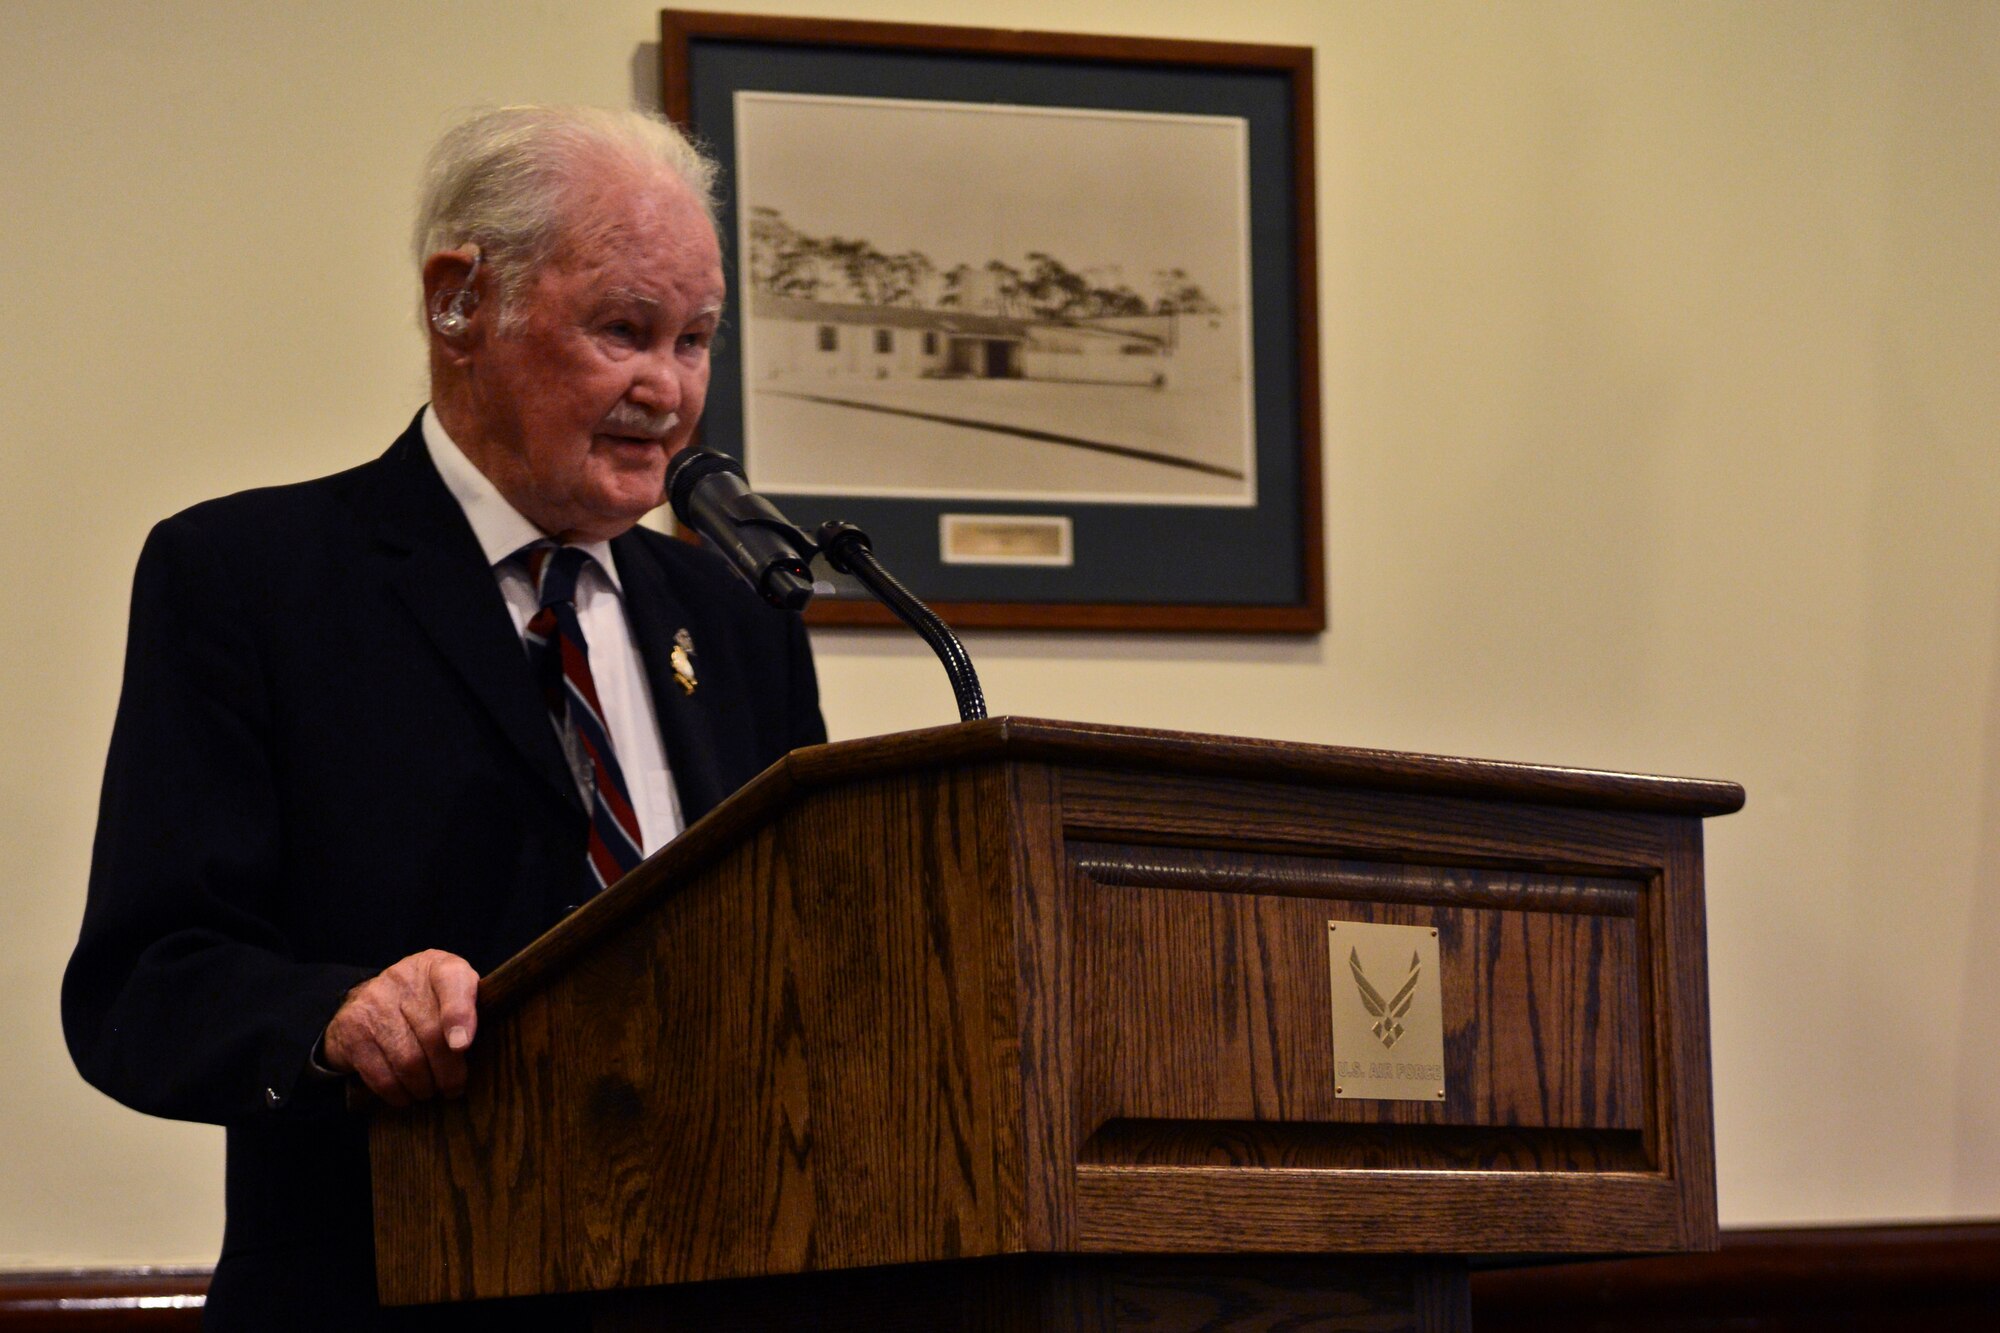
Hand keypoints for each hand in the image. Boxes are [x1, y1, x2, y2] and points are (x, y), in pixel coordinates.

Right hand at [321, 949, 479, 1106]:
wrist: (368, 1000)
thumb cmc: (426, 1002)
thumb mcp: (453, 994)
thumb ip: (471, 1010)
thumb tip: (467, 1046)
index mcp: (437, 966)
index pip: (453, 981)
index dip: (460, 1015)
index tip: (462, 1046)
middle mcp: (402, 978)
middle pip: (433, 1034)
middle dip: (449, 1072)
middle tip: (453, 1089)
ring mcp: (373, 1002)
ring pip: (407, 1060)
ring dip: (423, 1086)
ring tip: (429, 1091)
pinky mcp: (351, 1030)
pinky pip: (380, 1074)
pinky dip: (397, 1093)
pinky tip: (405, 1095)